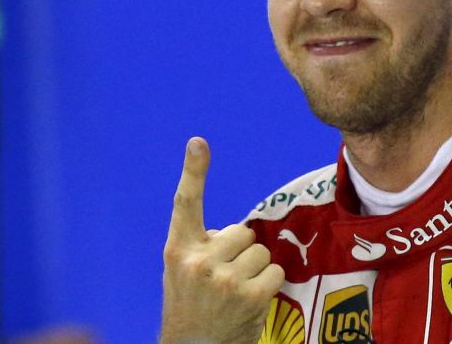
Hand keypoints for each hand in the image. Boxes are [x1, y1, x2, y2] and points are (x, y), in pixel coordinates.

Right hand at [160, 137, 283, 343]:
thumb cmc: (192, 307)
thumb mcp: (182, 272)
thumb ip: (203, 245)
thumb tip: (240, 231)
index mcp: (177, 250)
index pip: (185, 203)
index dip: (194, 170)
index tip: (198, 142)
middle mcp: (197, 261)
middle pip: (242, 231)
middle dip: (240, 252)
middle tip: (223, 280)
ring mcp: (223, 278)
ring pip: (260, 250)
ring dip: (254, 269)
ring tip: (234, 293)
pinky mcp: (248, 294)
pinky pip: (274, 268)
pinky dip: (268, 283)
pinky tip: (250, 301)